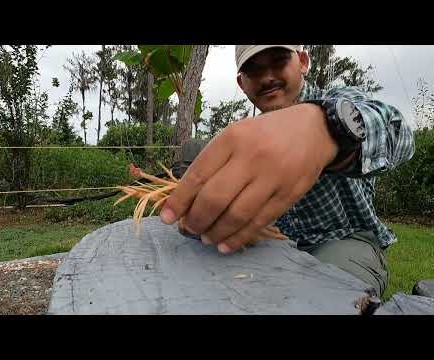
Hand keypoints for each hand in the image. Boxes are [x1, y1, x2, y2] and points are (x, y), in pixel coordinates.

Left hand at [161, 104, 338, 253]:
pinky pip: (259, 223)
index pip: (197, 175)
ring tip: (205, 238)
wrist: (313, 129)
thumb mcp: (236, 136)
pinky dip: (239, 238)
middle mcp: (251, 157)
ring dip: (215, 233)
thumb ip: (213, 163)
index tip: (167, 218)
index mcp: (232, 138)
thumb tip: (186, 200)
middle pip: (214, 199)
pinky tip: (226, 245)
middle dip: (195, 220)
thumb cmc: (265, 134)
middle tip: (188, 229)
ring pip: (236, 215)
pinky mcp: (289, 195)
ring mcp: (273, 177)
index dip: (179, 201)